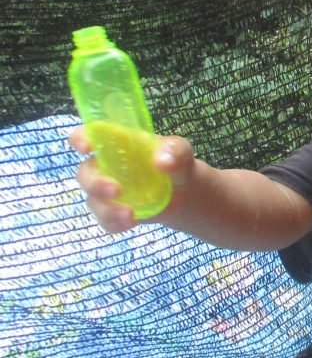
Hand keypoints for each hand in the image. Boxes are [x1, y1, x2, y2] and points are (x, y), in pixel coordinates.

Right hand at [69, 127, 195, 232]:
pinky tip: (131, 223)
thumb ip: (174, 151)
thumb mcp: (181, 152)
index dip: (82, 138)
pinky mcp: (113, 210)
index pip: (91, 134)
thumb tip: (162, 161)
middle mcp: (106, 165)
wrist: (184, 192)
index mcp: (118, 142)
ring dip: (107, 209)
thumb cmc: (175, 162)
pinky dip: (114, 223)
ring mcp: (106, 189)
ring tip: (130, 214)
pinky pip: (104, 220)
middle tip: (116, 191)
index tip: (86, 147)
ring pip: (92, 200)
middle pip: (85, 172)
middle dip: (95, 183)